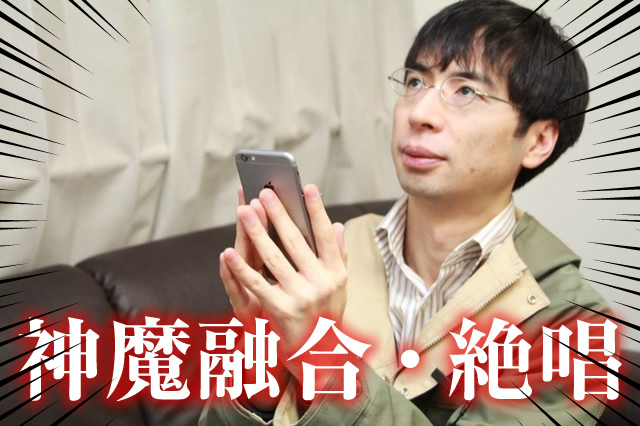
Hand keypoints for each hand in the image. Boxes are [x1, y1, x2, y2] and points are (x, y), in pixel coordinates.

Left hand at [221, 184, 347, 380]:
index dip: (316, 210)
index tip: (306, 187)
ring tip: (244, 211)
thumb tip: (336, 225)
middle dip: (278, 214)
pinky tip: (227, 252)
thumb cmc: (326, 317)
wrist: (319, 358)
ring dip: (256, 232)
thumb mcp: (339, 287)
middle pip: (296, 242)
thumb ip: (338, 256)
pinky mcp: (281, 310)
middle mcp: (322, 283)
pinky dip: (241, 268)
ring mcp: (302, 297)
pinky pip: (257, 284)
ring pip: (273, 258)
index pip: (326, 236)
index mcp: (337, 274)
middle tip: (264, 192)